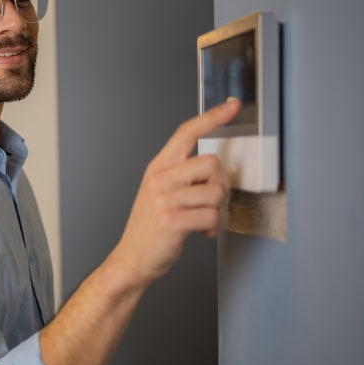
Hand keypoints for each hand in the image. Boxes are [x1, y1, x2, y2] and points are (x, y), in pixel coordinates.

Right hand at [111, 98, 240, 283]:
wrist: (132, 258)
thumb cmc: (150, 228)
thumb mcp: (159, 193)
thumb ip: (181, 176)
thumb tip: (216, 169)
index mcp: (158, 168)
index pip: (186, 133)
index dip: (212, 117)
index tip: (231, 106)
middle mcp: (160, 179)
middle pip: (211, 163)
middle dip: (220, 185)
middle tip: (210, 202)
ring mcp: (165, 198)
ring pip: (215, 192)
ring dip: (216, 210)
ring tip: (202, 220)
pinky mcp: (173, 220)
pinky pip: (212, 216)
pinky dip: (213, 228)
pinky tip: (201, 232)